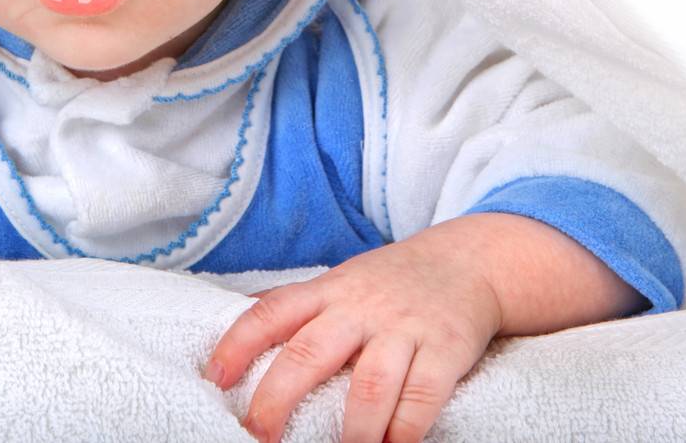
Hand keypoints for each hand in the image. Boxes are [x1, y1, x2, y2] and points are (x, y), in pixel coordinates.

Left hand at [202, 219, 503, 442]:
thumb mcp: (341, 280)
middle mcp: (361, 307)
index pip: (272, 311)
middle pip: (310, 352)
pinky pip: (422, 396)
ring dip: (349, 430)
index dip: (238, 343)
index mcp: (328, 290)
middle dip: (277, 398)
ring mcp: (404, 329)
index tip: (214, 378)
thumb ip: (297, 305)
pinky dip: (404, 431)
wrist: (471, 261)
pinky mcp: (445, 350)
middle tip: (258, 435)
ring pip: (368, 384)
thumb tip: (232, 326)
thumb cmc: (393, 281)